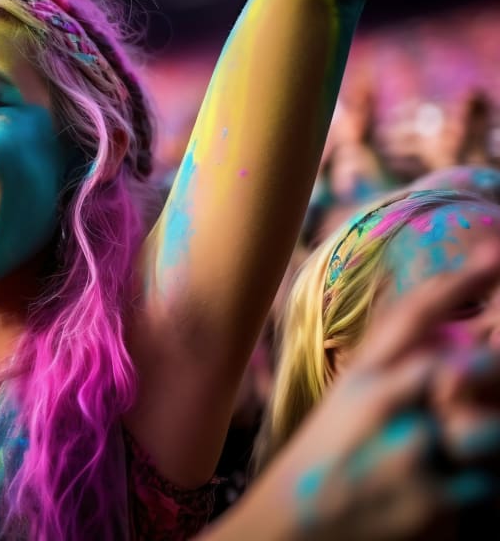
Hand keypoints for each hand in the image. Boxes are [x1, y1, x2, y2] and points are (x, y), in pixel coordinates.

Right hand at [266, 263, 499, 539]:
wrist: (286, 532)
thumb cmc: (323, 465)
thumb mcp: (344, 406)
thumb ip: (392, 373)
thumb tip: (450, 357)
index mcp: (360, 378)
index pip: (413, 314)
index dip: (459, 279)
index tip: (495, 252)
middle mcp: (384, 406)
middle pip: (466, 365)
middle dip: (491, 368)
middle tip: (482, 375)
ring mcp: (411, 455)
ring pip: (491, 429)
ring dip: (491, 438)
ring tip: (467, 450)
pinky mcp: (433, 505)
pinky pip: (491, 487)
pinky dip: (483, 488)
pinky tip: (460, 491)